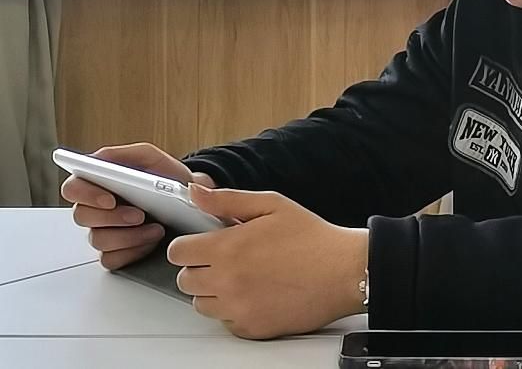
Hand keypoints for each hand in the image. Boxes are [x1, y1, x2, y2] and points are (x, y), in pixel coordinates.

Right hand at [60, 142, 216, 269]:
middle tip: (139, 215)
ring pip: (98, 240)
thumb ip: (123, 154)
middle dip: (113, 217)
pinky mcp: (115, 252)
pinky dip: (133, 251)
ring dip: (128, 236)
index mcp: (97, 182)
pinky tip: (151, 241)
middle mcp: (96, 208)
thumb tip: (97, 158)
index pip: (73, 188)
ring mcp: (104, 231)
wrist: (191, 199)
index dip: (85, 195)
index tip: (109, 199)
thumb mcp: (149, 156)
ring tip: (155, 228)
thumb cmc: (166, 176)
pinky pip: (111, 259)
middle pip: (82, 217)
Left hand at [168, 185, 368, 339]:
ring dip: (213, 291)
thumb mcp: (271, 205)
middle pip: (184, 280)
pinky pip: (225, 322)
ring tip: (243, 276)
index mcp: (228, 248)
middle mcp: (227, 282)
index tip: (201, 243)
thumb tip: (197, 193)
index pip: (177, 252)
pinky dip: (234, 310)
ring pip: (201, 304)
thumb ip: (228, 200)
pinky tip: (256, 293)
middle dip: (199, 267)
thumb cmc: (313, 238)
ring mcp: (238, 309)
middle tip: (226, 258)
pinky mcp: (251, 329)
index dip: (188, 245)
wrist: (344, 273)